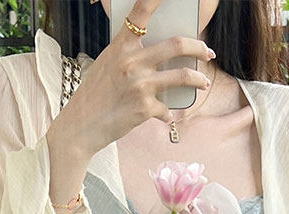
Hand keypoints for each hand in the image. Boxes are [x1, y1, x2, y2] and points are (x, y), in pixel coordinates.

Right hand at [55, 0, 215, 157]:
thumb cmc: (94, 96)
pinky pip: (167, 109)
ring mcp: (140, 85)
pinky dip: (168, 113)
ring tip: (203, 82)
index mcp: (121, 46)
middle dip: (198, 47)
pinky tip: (167, 115)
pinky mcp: (144, 108)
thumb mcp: (107, 65)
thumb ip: (129, 56)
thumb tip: (158, 56)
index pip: (141, 12)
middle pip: (176, 45)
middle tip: (207, 51)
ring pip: (183, 76)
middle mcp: (132, 62)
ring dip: (199, 79)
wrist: (81, 126)